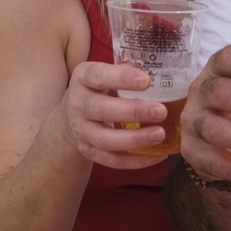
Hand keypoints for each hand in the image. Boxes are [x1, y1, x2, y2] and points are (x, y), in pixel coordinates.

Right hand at [54, 61, 171, 170]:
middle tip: (161, 111)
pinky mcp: (88, 151)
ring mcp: (81, 130)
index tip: (147, 81)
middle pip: (102, 110)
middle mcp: (77, 104)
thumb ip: (125, 71)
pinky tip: (157, 155)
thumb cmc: (97, 90)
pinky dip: (135, 160)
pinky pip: (111, 160)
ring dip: (135, 139)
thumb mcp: (103, 74)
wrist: (69, 119)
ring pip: (105, 139)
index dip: (122, 78)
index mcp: (82, 78)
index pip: (99, 76)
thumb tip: (160, 70)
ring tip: (160, 134)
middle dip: (134, 112)